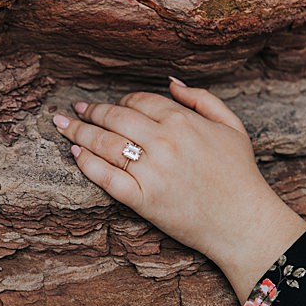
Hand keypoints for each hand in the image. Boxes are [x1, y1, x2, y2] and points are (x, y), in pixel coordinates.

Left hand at [52, 77, 305, 301]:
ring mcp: (151, 172)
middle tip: (74, 111)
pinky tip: (76, 154)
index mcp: (182, 121)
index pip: (137, 101)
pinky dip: (87, 164)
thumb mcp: (232, 126)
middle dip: (90, 111)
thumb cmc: (239, 174)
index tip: (108, 105)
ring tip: (63, 126)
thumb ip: (202, 99)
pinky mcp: (142, 200)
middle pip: (114, 118)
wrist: (243, 223)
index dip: (119, 100)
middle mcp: (163, 142)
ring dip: (79, 132)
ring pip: (104, 144)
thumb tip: (171, 81)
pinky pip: (106, 178)